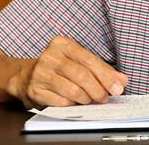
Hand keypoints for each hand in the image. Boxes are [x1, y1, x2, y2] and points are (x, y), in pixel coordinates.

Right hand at [8, 35, 127, 107]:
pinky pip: (61, 102)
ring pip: (72, 90)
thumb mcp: (78, 61)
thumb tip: (122, 80)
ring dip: (86, 99)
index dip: (106, 75)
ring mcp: (41, 73)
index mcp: (63, 44)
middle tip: (105, 97)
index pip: (90, 59)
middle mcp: (50, 56)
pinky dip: (73, 105)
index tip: (118, 87)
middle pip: (82, 75)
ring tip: (90, 100)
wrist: (26, 76)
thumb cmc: (59, 68)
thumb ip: (100, 69)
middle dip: (98, 89)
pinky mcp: (35, 90)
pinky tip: (76, 103)